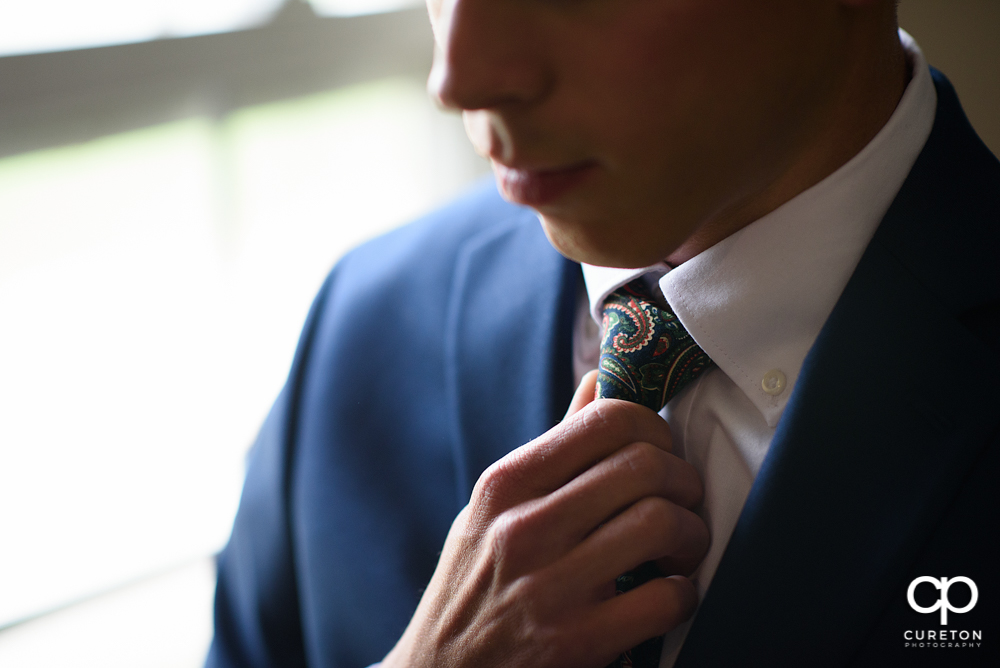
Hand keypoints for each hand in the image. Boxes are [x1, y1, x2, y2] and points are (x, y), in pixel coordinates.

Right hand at [381, 371, 708, 667]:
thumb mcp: (492, 510)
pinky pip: (665, 598)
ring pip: (661, 522)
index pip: (606, 419)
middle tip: (684, 501)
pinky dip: (683, 595)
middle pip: (644, 465)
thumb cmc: (474, 586)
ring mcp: (549, 587)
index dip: (655, 428)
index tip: (661, 453)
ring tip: (681, 549)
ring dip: (692, 535)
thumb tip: (598, 382)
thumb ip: (552, 450)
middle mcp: (524, 527)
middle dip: (684, 480)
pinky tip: (667, 596)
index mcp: (506, 484)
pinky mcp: (576, 643)